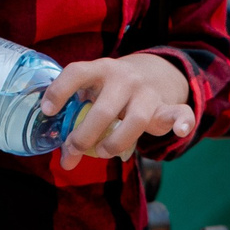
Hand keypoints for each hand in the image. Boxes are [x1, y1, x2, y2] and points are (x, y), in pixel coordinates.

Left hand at [42, 53, 193, 170]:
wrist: (156, 71)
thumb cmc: (114, 89)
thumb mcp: (96, 91)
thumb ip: (80, 118)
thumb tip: (65, 160)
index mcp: (101, 69)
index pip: (77, 72)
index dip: (59, 90)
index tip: (47, 111)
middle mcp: (124, 78)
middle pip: (104, 109)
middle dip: (85, 135)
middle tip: (74, 150)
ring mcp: (147, 92)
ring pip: (135, 120)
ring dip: (116, 142)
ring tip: (104, 152)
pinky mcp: (168, 106)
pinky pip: (179, 112)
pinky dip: (182, 122)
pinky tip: (181, 130)